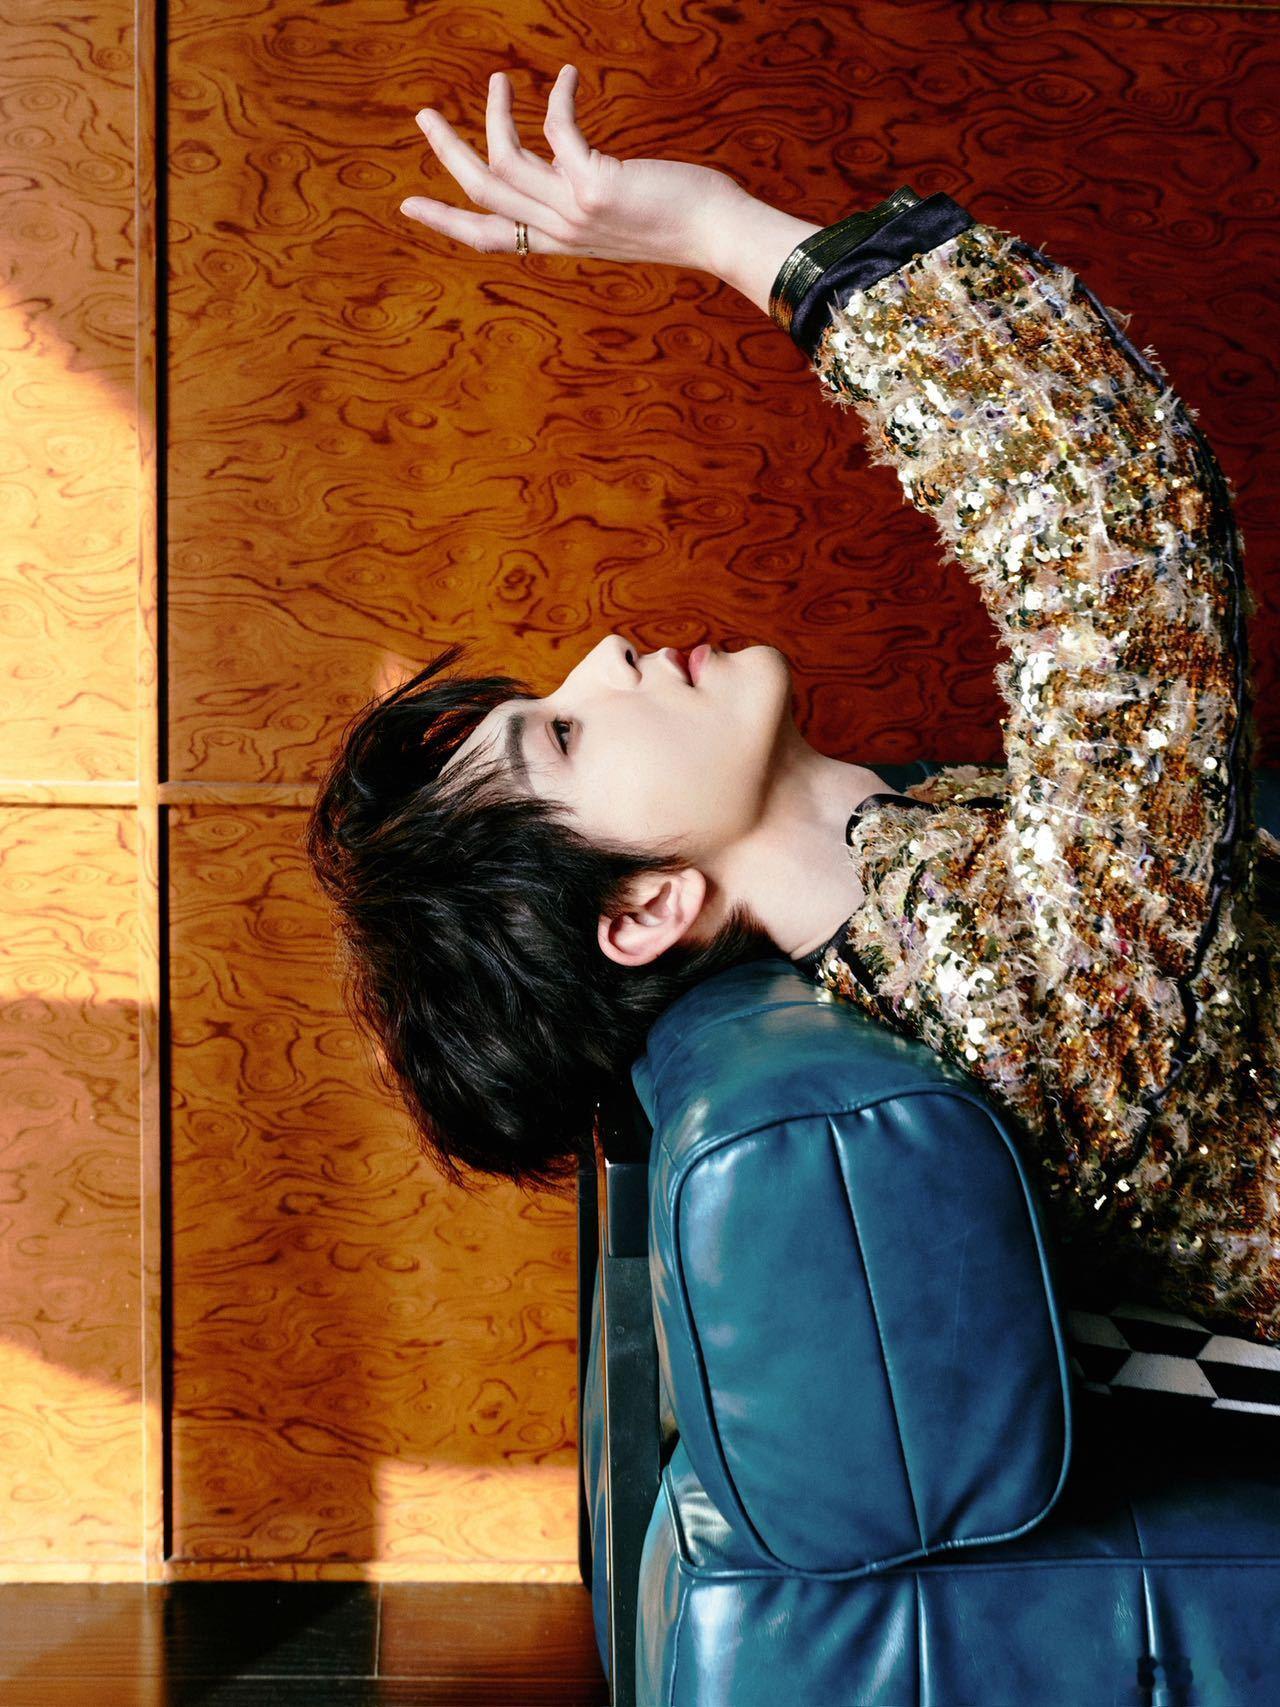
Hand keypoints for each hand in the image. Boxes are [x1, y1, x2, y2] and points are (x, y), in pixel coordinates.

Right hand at [398, 64, 753, 273]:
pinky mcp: (594, 186)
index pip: (490, 238)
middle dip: (447, 153)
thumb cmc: (680, 221)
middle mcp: (560, 233)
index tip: (408, 204)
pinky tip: (569, 77)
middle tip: (423, 116)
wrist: (717, 234)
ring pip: (505, 163)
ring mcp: (574, 212)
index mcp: (560, 243)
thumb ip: (586, 198)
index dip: (446, 220)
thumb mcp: (620, 217)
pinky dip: (557, 98)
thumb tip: (573, 170)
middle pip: (482, 195)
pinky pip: (555, 131)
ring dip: (494, 114)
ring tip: (496, 79)